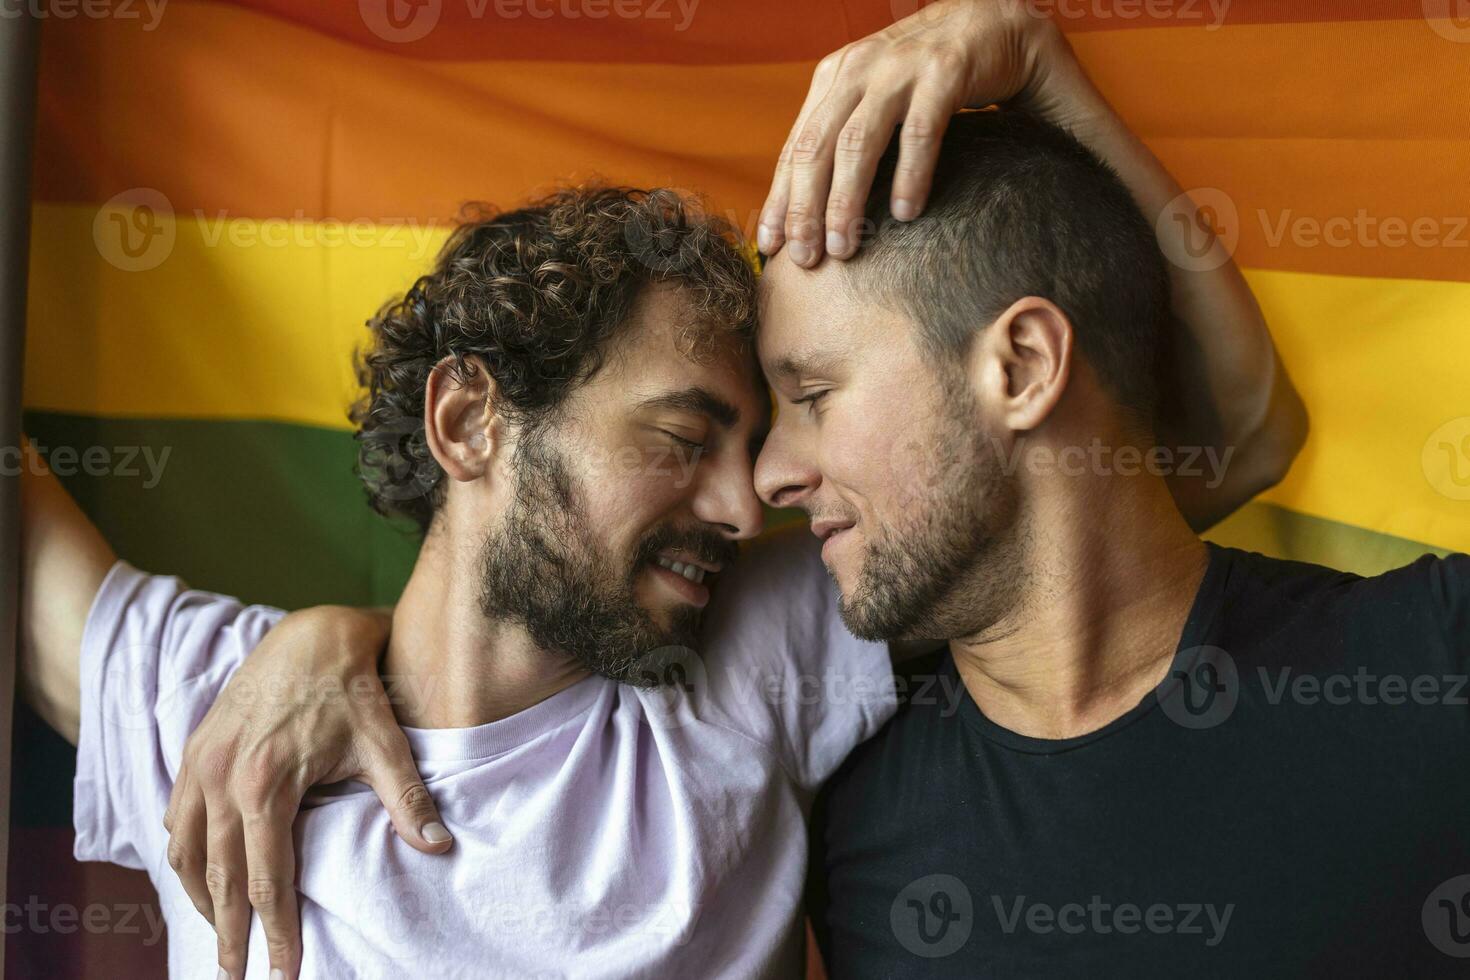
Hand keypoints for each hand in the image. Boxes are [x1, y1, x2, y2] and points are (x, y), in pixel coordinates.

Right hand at [161, 605, 449, 979]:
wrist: (313, 632)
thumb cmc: (352, 686)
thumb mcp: (384, 742)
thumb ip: (407, 798)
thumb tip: (438, 846)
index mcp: (266, 784)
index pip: (268, 878)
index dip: (276, 930)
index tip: (285, 970)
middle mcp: (222, 778)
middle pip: (218, 876)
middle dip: (228, 932)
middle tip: (236, 974)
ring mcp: (201, 763)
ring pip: (186, 851)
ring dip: (199, 897)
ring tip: (218, 934)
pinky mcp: (195, 750)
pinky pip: (176, 816)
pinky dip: (184, 853)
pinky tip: (199, 874)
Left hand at [757, 0, 1085, 263]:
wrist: (995, 22)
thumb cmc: (930, 76)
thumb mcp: (876, 99)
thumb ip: (846, 136)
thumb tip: (810, 206)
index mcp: (835, 79)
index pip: (797, 147)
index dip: (781, 199)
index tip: (770, 246)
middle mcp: (858, 69)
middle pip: (817, 148)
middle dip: (805, 208)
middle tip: (806, 257)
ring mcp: (899, 69)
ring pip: (857, 142)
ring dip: (846, 199)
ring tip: (845, 245)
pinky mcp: (944, 72)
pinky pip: (919, 131)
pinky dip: (908, 175)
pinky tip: (904, 213)